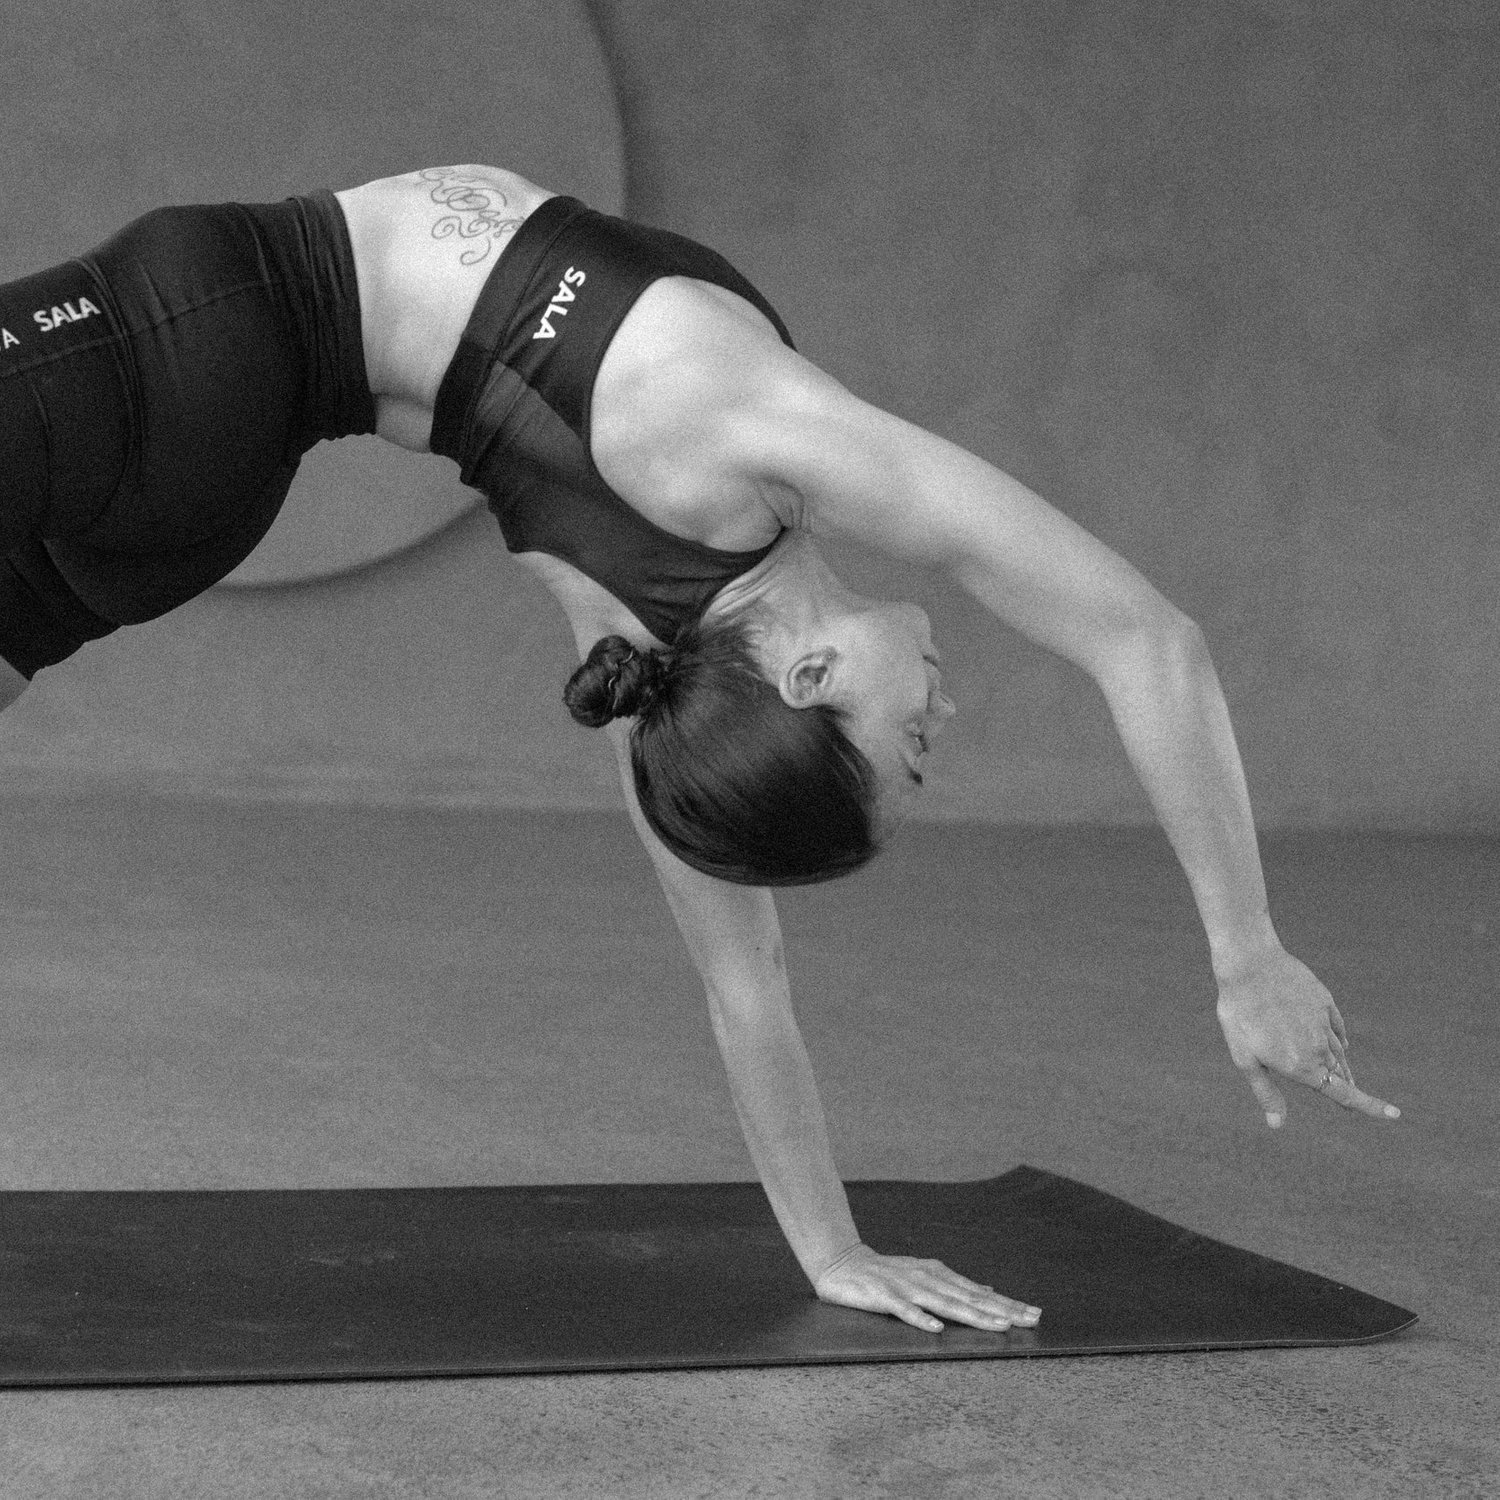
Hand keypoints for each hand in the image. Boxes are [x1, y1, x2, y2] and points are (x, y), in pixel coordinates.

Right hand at [813, 1243, 1040, 1333]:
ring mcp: (906, 1287)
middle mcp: (927, 1278)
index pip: (978, 1292)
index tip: (1034, 1313)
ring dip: (972, 1314)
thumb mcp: (925, 1275)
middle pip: (969, 1297)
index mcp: (938, 1274)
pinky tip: (936, 1329)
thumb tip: (988, 1290)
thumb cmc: (887, 1273)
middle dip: (1002, 1310)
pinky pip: (904, 1310)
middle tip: (1031, 1319)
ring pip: (944, 1303)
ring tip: (998, 1325)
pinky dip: (920, 1318)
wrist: (842, 1263)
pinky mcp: (884, 1297)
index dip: (1006, 1303)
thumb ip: (955, 1285)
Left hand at [1215, 943, 1400, 1128]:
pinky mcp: (1323, 1001)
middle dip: (1346, 1087)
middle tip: (1354, 1102)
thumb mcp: (1245, 1058)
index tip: (1395, 1114)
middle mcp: (1319, 1046)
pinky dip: (1339, 1039)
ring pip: (1338, 1050)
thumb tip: (1277, 1125)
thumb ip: (1265, 1092)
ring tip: (1346, 1078)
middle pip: (1339, 1073)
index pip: (1343, 1092)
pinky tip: (1342, 1044)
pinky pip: (1336, 1027)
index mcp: (1302, 1065)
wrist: (1251, 964)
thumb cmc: (1240, 1013)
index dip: (1370, 1106)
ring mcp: (1323, 1021)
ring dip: (1341, 1065)